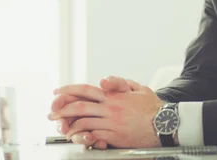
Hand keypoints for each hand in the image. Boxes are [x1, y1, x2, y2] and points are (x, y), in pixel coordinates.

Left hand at [48, 76, 162, 148]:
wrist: (164, 124)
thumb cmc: (152, 107)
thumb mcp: (137, 87)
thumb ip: (119, 82)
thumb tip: (104, 80)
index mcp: (113, 95)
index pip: (85, 90)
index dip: (68, 90)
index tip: (57, 92)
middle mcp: (110, 108)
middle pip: (80, 106)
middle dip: (62, 109)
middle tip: (51, 112)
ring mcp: (112, 123)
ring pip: (84, 122)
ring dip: (70, 124)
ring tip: (61, 126)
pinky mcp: (115, 137)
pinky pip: (94, 135)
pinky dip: (83, 136)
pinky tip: (77, 136)